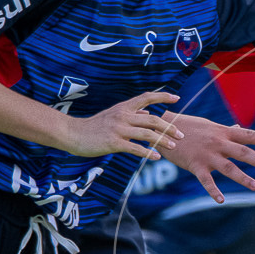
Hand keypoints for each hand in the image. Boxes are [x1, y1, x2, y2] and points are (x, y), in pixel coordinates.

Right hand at [65, 91, 181, 158]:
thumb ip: (131, 113)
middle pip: (153, 119)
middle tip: (181, 135)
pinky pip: (135, 148)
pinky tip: (156, 157)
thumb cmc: (94, 126)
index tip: (177, 98)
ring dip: (163, 141)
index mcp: (124, 107)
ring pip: (147, 134)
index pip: (147, 97)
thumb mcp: (113, 114)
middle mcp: (123, 116)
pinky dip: (148, 153)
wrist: (73, 133)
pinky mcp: (113, 142)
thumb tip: (148, 112)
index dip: (162, 96)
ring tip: (173, 147)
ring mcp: (118, 129)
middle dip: (169, 127)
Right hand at [160, 113, 254, 201]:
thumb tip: (238, 128)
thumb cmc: (187, 126)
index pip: (247, 135)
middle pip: (243, 152)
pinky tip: (221, 200)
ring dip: (244, 178)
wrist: (162, 128)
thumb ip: (225, 130)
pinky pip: (206, 180)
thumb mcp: (209, 125)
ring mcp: (207, 155)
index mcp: (223, 132)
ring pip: (229, 168)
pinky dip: (213, 191)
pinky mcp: (195, 165)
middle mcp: (218, 143)